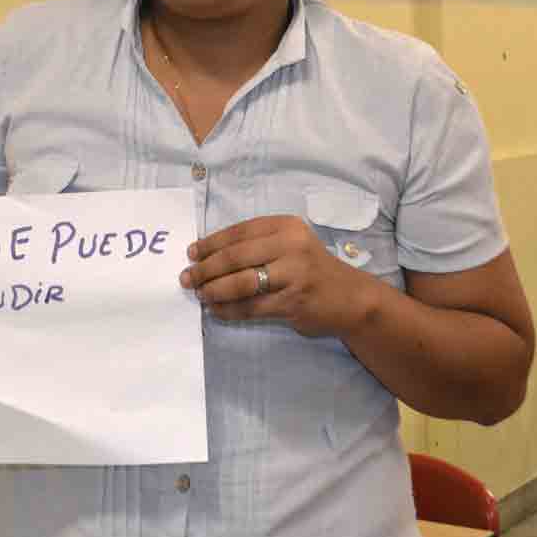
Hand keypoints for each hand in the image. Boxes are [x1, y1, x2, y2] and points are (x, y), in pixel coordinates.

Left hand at [179, 215, 375, 337]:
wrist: (349, 297)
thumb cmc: (311, 269)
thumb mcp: (291, 244)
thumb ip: (258, 245)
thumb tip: (209, 255)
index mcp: (287, 227)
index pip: (240, 232)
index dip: (211, 243)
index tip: (192, 253)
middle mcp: (291, 246)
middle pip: (236, 256)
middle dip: (206, 268)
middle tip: (187, 277)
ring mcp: (293, 275)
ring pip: (241, 283)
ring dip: (214, 290)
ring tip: (200, 294)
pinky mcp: (292, 302)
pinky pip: (251, 307)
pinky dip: (229, 310)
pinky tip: (216, 310)